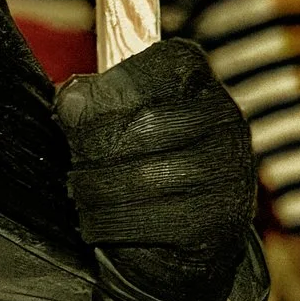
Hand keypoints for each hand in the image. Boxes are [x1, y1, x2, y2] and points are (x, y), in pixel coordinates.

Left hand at [57, 37, 255, 300]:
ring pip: (143, 177)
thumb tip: (72, 100)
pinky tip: (101, 222)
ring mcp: (227, 174)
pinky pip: (148, 221)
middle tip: (76, 163)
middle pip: (145, 122)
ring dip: (94, 190)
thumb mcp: (121, 117)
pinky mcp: (216, 224)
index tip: (78, 108)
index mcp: (200, 83)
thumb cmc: (143, 161)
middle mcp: (225, 122)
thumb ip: (96, 100)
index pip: (159, 64)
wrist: (188, 236)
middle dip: (93, 147)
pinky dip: (109, 224)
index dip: (109, 88)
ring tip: (83, 193)